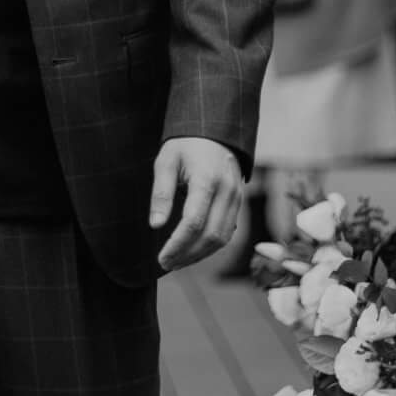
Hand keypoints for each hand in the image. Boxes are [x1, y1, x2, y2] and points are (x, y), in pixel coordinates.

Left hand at [150, 135, 244, 271]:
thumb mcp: (166, 161)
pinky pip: (228, 232)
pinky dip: (211, 246)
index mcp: (206, 180)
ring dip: (200, 255)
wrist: (215, 132)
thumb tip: (155, 225)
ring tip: (177, 262)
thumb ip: (161, 193)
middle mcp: (227, 192)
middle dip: (188, 255)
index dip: (177, 244)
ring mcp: (237, 199)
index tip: (161, 257)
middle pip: (210, 235)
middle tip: (166, 263)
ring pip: (222, 238)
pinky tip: (193, 251)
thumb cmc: (185, 145)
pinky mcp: (239, 203)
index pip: (193, 222)